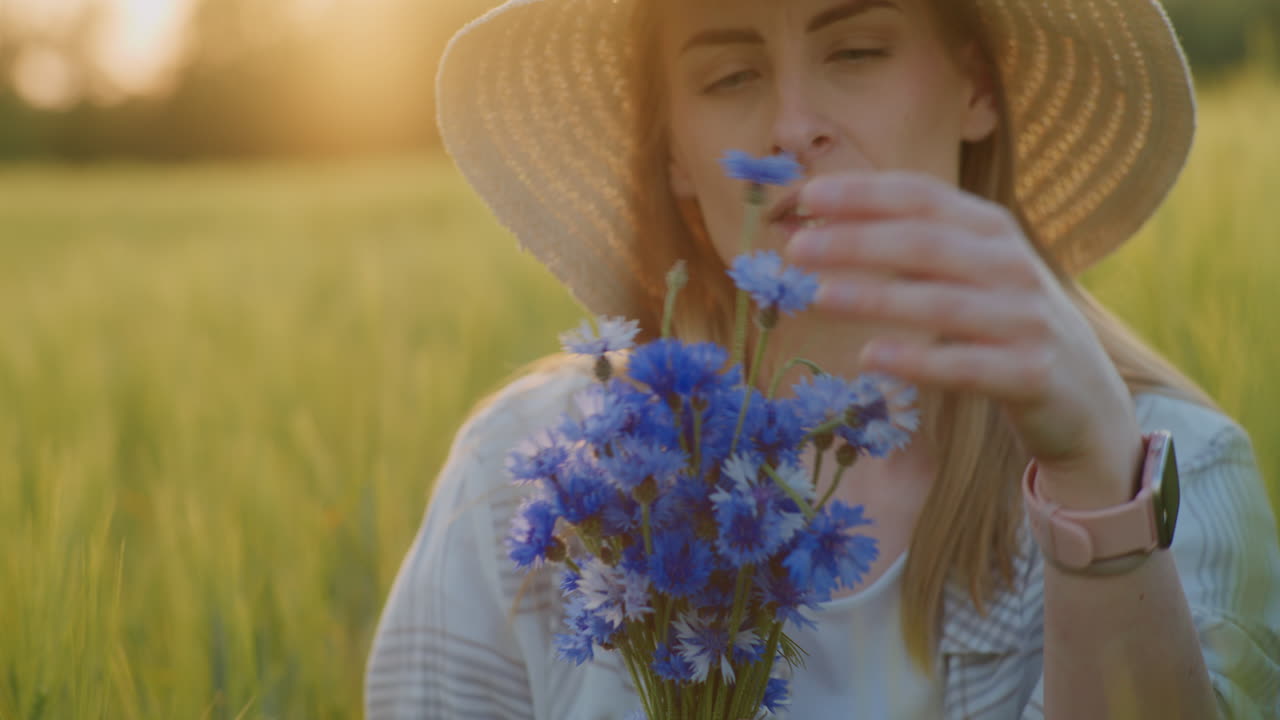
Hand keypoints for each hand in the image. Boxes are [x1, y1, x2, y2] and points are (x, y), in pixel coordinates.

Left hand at [787, 171, 1143, 508]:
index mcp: (993, 230)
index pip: (924, 197)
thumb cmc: (1005, 326)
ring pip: (941, 303)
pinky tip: (869, 357)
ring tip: (817, 296)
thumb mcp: (972, 273)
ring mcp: (1028, 320)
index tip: (806, 197)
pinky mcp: (1032, 374)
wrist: (1085, 400)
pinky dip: (916, 359)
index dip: (865, 193)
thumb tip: (824, 231)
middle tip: (796, 250)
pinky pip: (966, 365)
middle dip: (856, 242)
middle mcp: (1014, 266)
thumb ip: (914, 251)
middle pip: (926, 244)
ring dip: (874, 298)